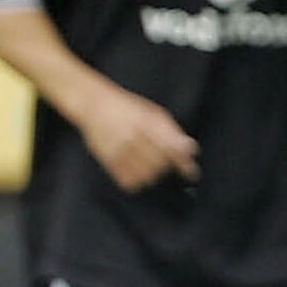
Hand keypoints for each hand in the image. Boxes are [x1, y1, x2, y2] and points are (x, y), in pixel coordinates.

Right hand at [76, 82, 198, 191]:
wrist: (95, 105)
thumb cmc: (126, 108)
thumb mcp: (153, 113)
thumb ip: (172, 132)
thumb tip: (191, 151)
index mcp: (149, 123)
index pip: (172, 148)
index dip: (184, 163)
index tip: (191, 172)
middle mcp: (134, 137)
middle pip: (160, 164)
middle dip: (165, 166)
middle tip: (164, 162)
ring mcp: (120, 149)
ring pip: (145, 175)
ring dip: (151, 175)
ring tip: (149, 166)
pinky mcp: (108, 159)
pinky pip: (127, 180)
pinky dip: (135, 180)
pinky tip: (136, 172)